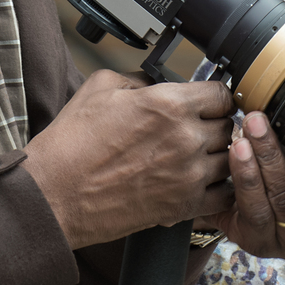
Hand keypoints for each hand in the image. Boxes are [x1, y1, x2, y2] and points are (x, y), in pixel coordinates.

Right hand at [24, 69, 235, 247]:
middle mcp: (186, 138)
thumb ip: (139, 78)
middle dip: (213, 125)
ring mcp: (188, 175)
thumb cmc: (72, 142)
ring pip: (229, 160)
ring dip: (215, 157)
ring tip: (193, 158)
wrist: (55, 194)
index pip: (221, 94)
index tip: (205, 103)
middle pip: (228, 126)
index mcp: (169, 103)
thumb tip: (156, 83)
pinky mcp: (183, 206)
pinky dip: (216, 188)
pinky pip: (223, 195)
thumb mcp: (100, 86)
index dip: (213, 97)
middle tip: (194, 130)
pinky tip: (197, 183)